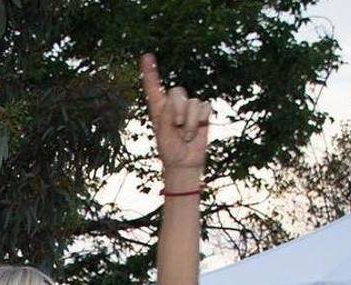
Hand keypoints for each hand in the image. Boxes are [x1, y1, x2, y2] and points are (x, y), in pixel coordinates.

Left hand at [140, 54, 210, 179]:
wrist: (185, 161)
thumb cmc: (170, 149)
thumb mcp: (163, 132)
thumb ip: (168, 114)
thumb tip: (178, 101)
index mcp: (158, 108)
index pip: (153, 87)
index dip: (150, 72)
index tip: (146, 56)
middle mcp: (173, 105)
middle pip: (177, 91)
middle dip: (177, 109)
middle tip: (176, 127)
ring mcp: (189, 108)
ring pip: (192, 102)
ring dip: (189, 122)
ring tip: (186, 135)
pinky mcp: (202, 113)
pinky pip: (204, 107)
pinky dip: (199, 121)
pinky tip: (196, 131)